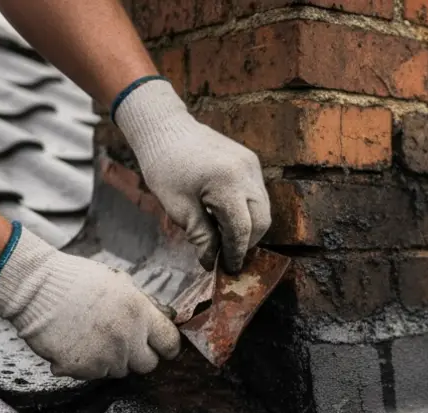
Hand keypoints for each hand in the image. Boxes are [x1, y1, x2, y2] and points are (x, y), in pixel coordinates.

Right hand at [0, 224, 180, 379]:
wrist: (35, 288)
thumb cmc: (75, 280)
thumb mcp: (119, 283)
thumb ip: (141, 306)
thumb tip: (159, 318)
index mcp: (139, 313)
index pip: (170, 343)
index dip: (166, 347)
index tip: (162, 349)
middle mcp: (127, 338)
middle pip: (147, 365)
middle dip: (138, 357)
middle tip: (121, 343)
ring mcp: (104, 356)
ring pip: (119, 371)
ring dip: (110, 360)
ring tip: (90, 337)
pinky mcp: (81, 369)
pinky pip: (92, 374)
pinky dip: (85, 365)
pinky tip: (74, 344)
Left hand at [115, 78, 270, 272]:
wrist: (165, 127)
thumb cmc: (164, 166)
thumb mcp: (177, 207)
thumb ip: (201, 236)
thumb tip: (211, 261)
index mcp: (227, 183)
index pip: (242, 229)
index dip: (235, 253)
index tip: (227, 269)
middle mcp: (247, 173)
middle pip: (261, 221)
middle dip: (247, 242)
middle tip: (226, 254)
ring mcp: (252, 165)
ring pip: (263, 208)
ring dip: (248, 227)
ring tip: (224, 235)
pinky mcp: (251, 161)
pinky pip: (257, 194)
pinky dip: (247, 210)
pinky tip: (225, 215)